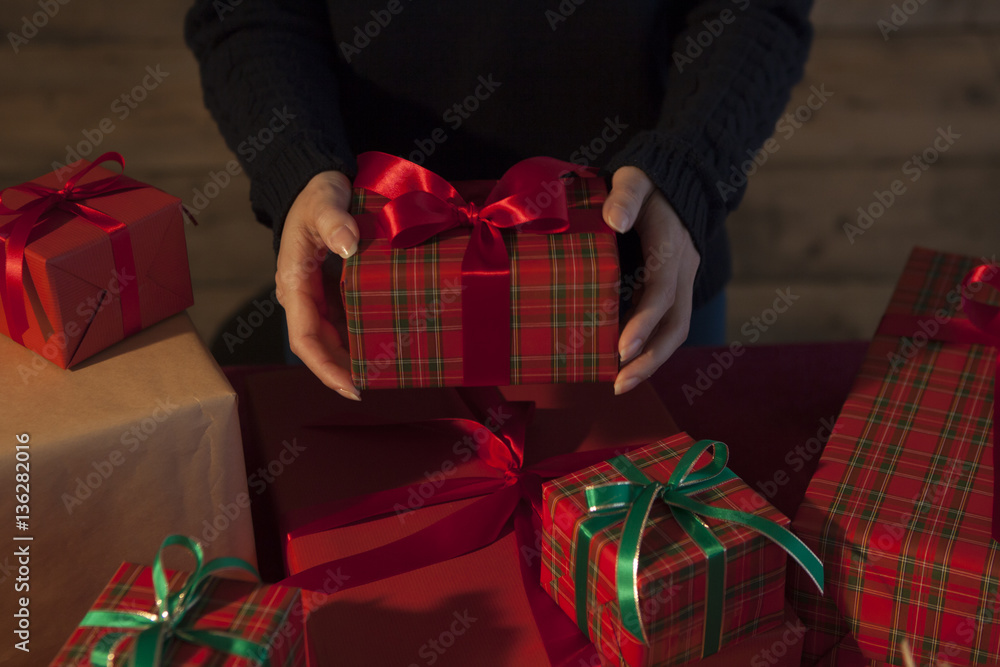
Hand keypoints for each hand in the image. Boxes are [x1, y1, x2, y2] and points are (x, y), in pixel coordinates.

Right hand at [275, 170, 360, 399]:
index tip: (352, 386)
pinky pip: (342, 322)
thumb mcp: (325, 200)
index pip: (305, 338)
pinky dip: (358, 337)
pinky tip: (381, 346)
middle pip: (318, 345)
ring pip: (330, 337)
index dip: (326, 367)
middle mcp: (301, 295)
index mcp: (294, 281)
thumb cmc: (317, 193)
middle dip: (342, 371)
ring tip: (381, 376)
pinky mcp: (329, 290)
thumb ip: (335, 220)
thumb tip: (348, 245)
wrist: (313, 183)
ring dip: (350, 358)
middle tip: (374, 388)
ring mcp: (315, 295)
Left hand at [603, 166, 699, 394]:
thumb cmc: (650, 180)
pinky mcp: (677, 287)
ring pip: (676, 329)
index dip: (643, 322)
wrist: (682, 178)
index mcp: (670, 245)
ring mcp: (684, 280)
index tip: (621, 350)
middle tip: (619, 384)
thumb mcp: (635, 177)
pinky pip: (668, 323)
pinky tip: (624, 364)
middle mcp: (683, 268)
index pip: (661, 291)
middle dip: (650, 359)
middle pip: (676, 324)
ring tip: (620, 384)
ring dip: (651, 361)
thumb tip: (613, 221)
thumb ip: (625, 196)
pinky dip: (650, 346)